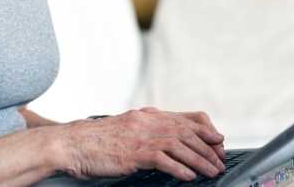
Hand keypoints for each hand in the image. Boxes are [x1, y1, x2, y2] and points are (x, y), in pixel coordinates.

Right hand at [52, 107, 225, 180]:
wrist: (72, 144)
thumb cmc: (98, 141)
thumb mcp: (128, 128)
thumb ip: (149, 130)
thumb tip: (171, 140)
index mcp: (147, 115)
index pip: (186, 118)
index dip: (206, 129)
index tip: (219, 140)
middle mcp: (147, 122)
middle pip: (187, 132)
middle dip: (208, 148)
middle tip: (221, 161)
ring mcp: (140, 137)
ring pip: (180, 145)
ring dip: (200, 160)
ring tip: (212, 171)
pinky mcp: (133, 154)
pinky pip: (162, 160)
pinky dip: (180, 168)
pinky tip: (189, 177)